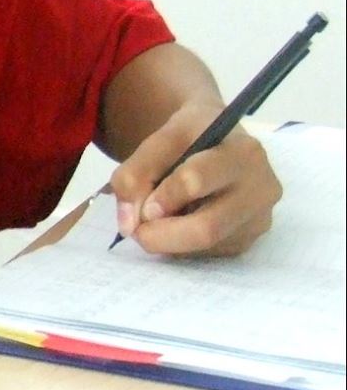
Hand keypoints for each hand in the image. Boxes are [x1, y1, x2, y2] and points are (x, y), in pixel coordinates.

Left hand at [109, 104, 281, 255]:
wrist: (220, 141)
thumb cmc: (193, 136)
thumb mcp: (160, 138)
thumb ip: (135, 174)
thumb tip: (128, 224)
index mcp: (242, 151)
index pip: (196, 181)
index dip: (163, 198)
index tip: (143, 206)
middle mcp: (261, 188)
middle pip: (207, 227)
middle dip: (162, 235)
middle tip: (137, 231)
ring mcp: (259, 218)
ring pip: (205, 246)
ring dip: (169, 241)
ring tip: (156, 221)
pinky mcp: (249, 239)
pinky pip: (208, 253)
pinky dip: (182, 246)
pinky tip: (177, 224)